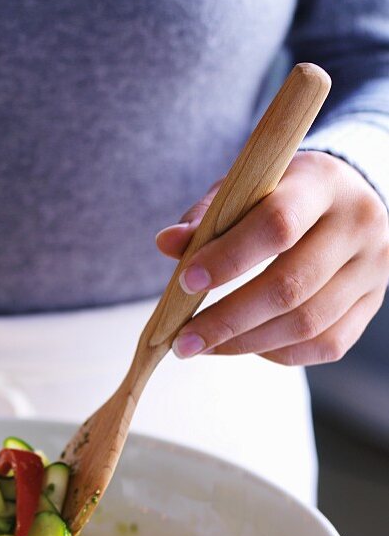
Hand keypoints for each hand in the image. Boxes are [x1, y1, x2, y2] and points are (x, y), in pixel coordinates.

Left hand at [155, 152, 388, 364]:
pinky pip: (325, 345)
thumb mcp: (247, 188)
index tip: (185, 283)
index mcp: (323, 183)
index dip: (228, 259)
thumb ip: (208, 215)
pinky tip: (244, 345)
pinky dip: (277, 352)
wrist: (349, 201)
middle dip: (227, 320)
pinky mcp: (373, 304)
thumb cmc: (282, 195)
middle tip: (182, 340)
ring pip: (306, 323)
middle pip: (290, 286)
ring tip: (203, 345)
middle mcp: (359, 225)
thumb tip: (167, 244)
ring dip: (245, 343)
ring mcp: (373, 269)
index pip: (277, 225)